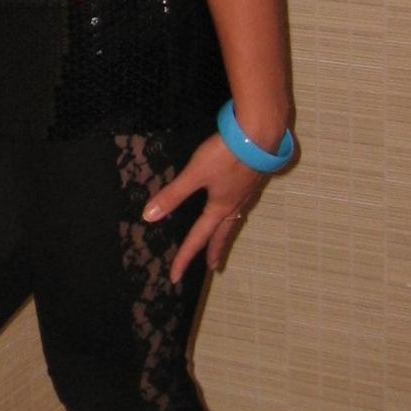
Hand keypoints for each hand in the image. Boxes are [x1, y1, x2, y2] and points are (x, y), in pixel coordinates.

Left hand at [142, 132, 264, 285]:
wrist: (261, 133)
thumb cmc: (227, 154)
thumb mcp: (195, 173)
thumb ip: (174, 194)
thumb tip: (150, 216)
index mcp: (220, 207)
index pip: (198, 238)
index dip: (185, 257)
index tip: (175, 276)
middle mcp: (236, 204)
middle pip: (224, 234)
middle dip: (216, 251)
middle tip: (214, 267)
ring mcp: (248, 192)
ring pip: (236, 220)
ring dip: (228, 233)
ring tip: (224, 239)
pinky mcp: (254, 178)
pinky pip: (244, 204)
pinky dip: (237, 213)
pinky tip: (237, 205)